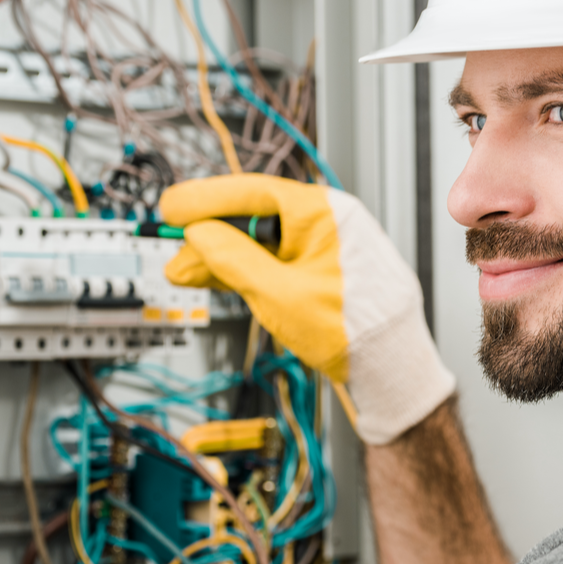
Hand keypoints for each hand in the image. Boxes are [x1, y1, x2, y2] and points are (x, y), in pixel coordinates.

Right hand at [162, 173, 454, 443]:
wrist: (391, 370)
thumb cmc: (357, 332)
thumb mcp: (280, 295)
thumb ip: (235, 260)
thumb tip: (199, 235)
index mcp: (325, 213)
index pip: (254, 193)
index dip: (206, 200)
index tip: (171, 207)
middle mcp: (326, 224)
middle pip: (253, 218)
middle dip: (208, 236)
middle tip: (173, 248)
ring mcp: (323, 250)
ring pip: (260, 245)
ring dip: (221, 258)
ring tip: (184, 272)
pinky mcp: (320, 275)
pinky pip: (274, 263)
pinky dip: (244, 272)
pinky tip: (213, 277)